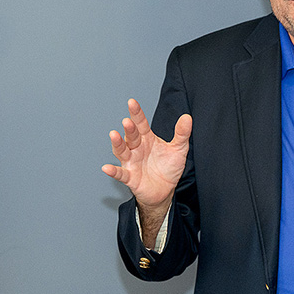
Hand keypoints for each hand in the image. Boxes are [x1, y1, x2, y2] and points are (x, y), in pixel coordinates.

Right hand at [102, 99, 191, 243]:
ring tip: (114, 135)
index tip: (132, 102)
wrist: (165, 191)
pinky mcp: (130, 177)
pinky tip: (106, 168)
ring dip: (117, 143)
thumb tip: (187, 117)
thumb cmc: (168, 168)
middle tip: (128, 121)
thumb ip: (182, 133)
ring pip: (121, 151)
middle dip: (129, 129)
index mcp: (147, 139)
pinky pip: (120, 174)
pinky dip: (113, 171)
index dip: (136, 113)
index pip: (140, 123)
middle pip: (131, 136)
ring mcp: (131, 162)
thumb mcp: (178, 149)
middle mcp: (137, 148)